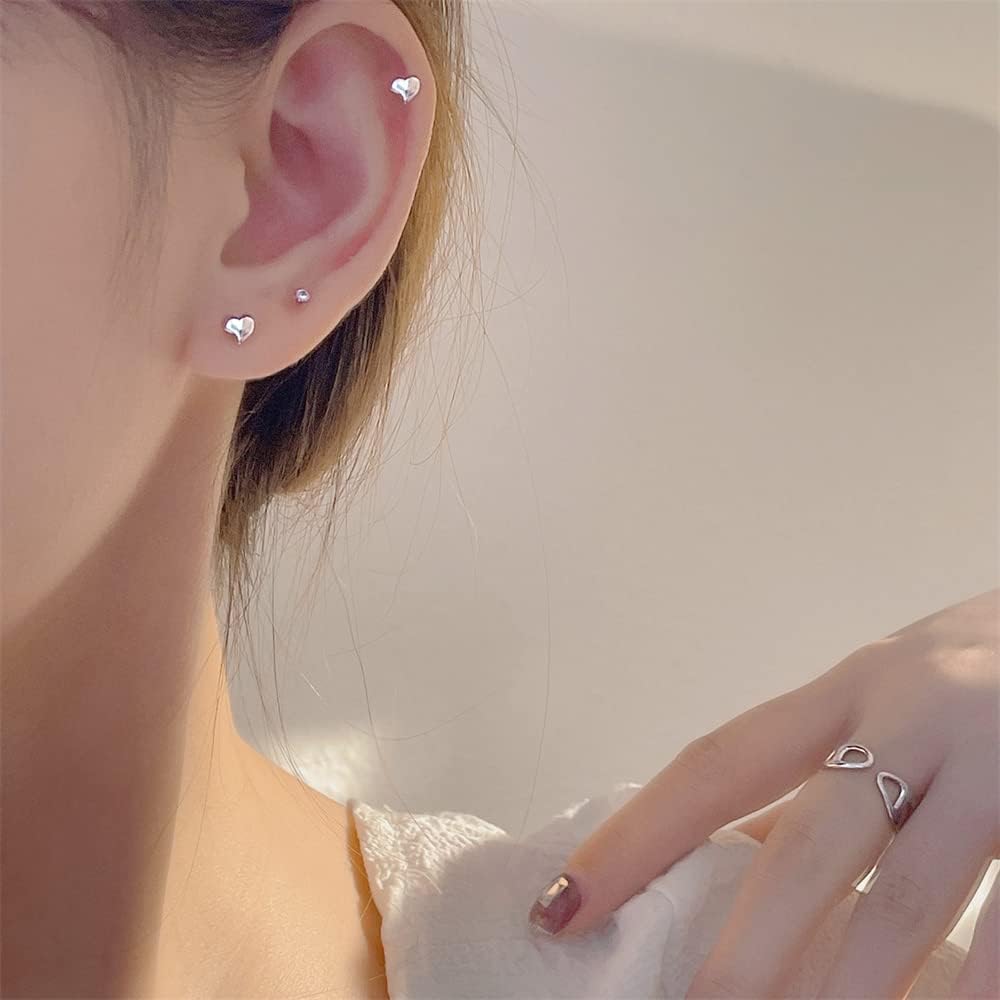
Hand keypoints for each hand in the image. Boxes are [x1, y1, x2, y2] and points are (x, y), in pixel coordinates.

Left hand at [528, 589, 998, 997]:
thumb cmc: (980, 667)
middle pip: (807, 844)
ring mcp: (991, 762)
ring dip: (846, 983)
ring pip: (906, 894)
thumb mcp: (889, 695)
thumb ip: (819, 767)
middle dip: (748, 944)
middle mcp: (908, 716)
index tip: (568, 904)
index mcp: (846, 689)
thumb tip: (736, 852)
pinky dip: (977, 981)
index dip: (638, 838)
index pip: (718, 766)